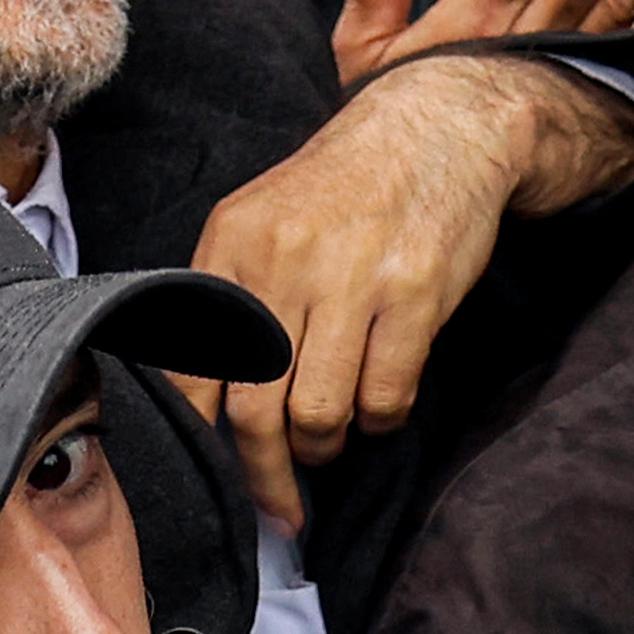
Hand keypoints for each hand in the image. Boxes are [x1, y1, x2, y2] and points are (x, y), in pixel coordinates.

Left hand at [177, 49, 633, 527]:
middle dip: (266, 476)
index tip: (213, 485)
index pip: (194, 370)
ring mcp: (351, 276)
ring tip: (332, 440)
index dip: (201, 442)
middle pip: (254, 411)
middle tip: (281, 507)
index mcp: (233, 243)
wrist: (438, 126)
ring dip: (325, 448)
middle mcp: (284, 260)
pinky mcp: (413, 292)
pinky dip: (380, 421)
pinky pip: (385, 398)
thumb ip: (230, 298)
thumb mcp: (265, 219)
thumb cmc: (345, 188)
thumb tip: (201, 404)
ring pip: (319, 415)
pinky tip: (378, 405)